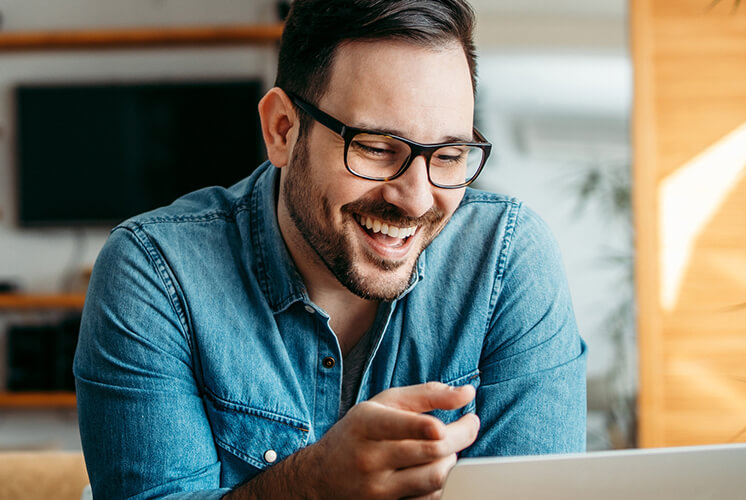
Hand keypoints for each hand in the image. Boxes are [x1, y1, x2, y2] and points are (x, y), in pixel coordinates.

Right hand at [226, 382, 478, 499]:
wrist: (320, 476)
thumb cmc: (359, 432)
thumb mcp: (383, 404)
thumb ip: (426, 394)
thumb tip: (468, 393)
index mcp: (366, 424)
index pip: (400, 426)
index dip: (425, 427)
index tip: (444, 424)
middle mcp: (369, 458)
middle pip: (428, 451)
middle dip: (459, 436)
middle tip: (470, 424)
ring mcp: (377, 489)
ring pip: (433, 478)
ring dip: (452, 460)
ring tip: (450, 447)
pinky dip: (442, 484)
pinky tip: (438, 469)